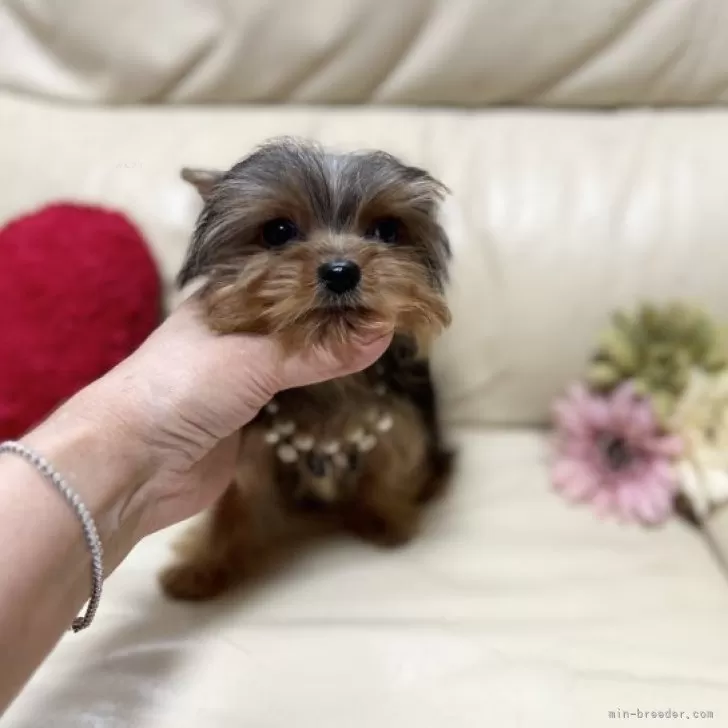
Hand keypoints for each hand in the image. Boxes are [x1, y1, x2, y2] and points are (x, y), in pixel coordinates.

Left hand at [73, 297, 391, 539]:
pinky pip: (296, 390)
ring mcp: (243, 370)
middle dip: (340, 313)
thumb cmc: (183, 387)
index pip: (293, 272)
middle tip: (393, 308)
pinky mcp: (251, 411)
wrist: (132, 464)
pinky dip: (324, 385)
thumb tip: (384, 332)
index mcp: (229, 295)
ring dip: (334, 351)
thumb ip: (319, 349)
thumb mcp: (256, 358)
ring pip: (300, 352)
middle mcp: (239, 327)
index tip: (380, 273)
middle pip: (300, 313)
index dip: (333, 272)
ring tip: (386, 338)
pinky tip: (357, 377)